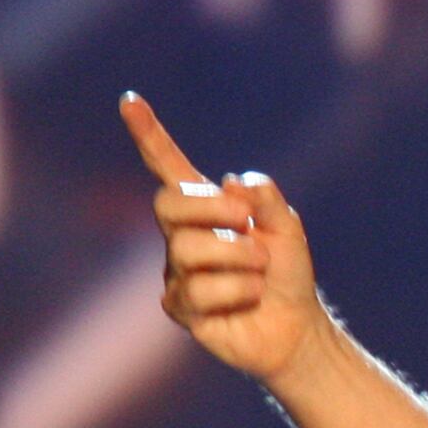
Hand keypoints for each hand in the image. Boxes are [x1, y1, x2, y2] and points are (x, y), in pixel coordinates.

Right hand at [128, 91, 322, 384]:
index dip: (150, 135)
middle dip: (210, 209)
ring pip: (188, 250)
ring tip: (259, 273)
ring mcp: (175, 270)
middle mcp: (181, 234)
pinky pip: (199, 290)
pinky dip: (238, 292)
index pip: (169, 167)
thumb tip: (232, 181)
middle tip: (249, 224)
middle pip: (167, 203)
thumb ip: (266, 200)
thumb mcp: (287, 229)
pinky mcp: (178, 306)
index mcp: (206, 208)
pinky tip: (248, 298)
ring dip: (240, 259)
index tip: (131, 100)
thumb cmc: (287, 273)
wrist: (296, 327)